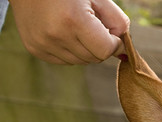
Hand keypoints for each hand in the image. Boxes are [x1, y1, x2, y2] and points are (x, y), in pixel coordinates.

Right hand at [9, 0, 129, 64]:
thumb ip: (118, 23)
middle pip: (95, 58)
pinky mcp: (36, 49)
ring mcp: (43, 44)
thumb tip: (125, 53)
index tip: (112, 33)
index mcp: (73, 20)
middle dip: (100, 45)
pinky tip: (64, 32)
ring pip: (81, 61)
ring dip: (86, 49)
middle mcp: (56, 35)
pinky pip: (66, 61)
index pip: (106, 50)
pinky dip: (71, 51)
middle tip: (92, 25)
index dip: (115, 43)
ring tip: (76, 26)